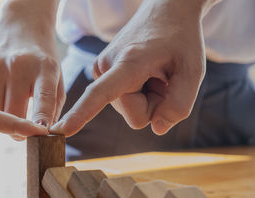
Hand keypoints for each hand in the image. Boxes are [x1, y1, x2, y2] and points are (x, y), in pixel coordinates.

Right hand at [0, 0, 63, 132]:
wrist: (22, 26)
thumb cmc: (43, 61)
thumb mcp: (57, 79)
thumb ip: (53, 108)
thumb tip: (43, 137)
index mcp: (45, 69)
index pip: (44, 98)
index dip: (42, 119)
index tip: (41, 135)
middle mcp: (19, 66)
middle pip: (12, 113)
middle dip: (17, 131)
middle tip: (22, 134)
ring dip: (1, 122)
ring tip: (11, 115)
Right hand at [51, 0, 214, 136]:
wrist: (167, 12)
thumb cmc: (181, 40)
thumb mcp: (193, 72)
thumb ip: (179, 106)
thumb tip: (156, 129)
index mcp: (127, 64)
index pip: (99, 95)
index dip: (81, 114)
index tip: (61, 129)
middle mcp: (106, 67)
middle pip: (135, 116)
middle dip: (155, 104)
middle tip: (164, 77)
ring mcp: (102, 70)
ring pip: (130, 110)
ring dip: (149, 98)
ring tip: (156, 72)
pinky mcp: (104, 74)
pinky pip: (125, 101)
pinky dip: (142, 93)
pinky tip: (148, 73)